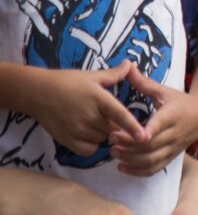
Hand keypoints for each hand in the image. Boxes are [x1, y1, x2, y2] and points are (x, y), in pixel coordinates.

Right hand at [22, 62, 145, 156]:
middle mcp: (89, 116)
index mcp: (99, 99)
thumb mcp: (92, 76)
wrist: (37, 92)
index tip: (144, 136)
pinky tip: (88, 134)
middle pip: (114, 129)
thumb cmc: (66, 81)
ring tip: (95, 121)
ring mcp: (77, 130)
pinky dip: (91, 145)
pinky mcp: (66, 140)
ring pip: (102, 139)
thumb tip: (131, 64)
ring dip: (103, 134)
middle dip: (116, 125)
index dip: (132, 126)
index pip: (119, 115)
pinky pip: (88, 150)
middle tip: (108, 116)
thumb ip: (114, 74)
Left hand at [108, 67, 197, 176]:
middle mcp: (174, 133)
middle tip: (110, 139)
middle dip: (130, 144)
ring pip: (152, 159)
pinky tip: (122, 167)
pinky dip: (138, 171)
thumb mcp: (163, 90)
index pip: (160, 124)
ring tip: (113, 152)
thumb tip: (127, 66)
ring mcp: (173, 147)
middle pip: (151, 145)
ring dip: (131, 159)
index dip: (148, 131)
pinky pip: (155, 169)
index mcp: (173, 114)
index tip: (133, 132)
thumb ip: (143, 83)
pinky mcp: (170, 157)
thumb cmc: (179, 101)